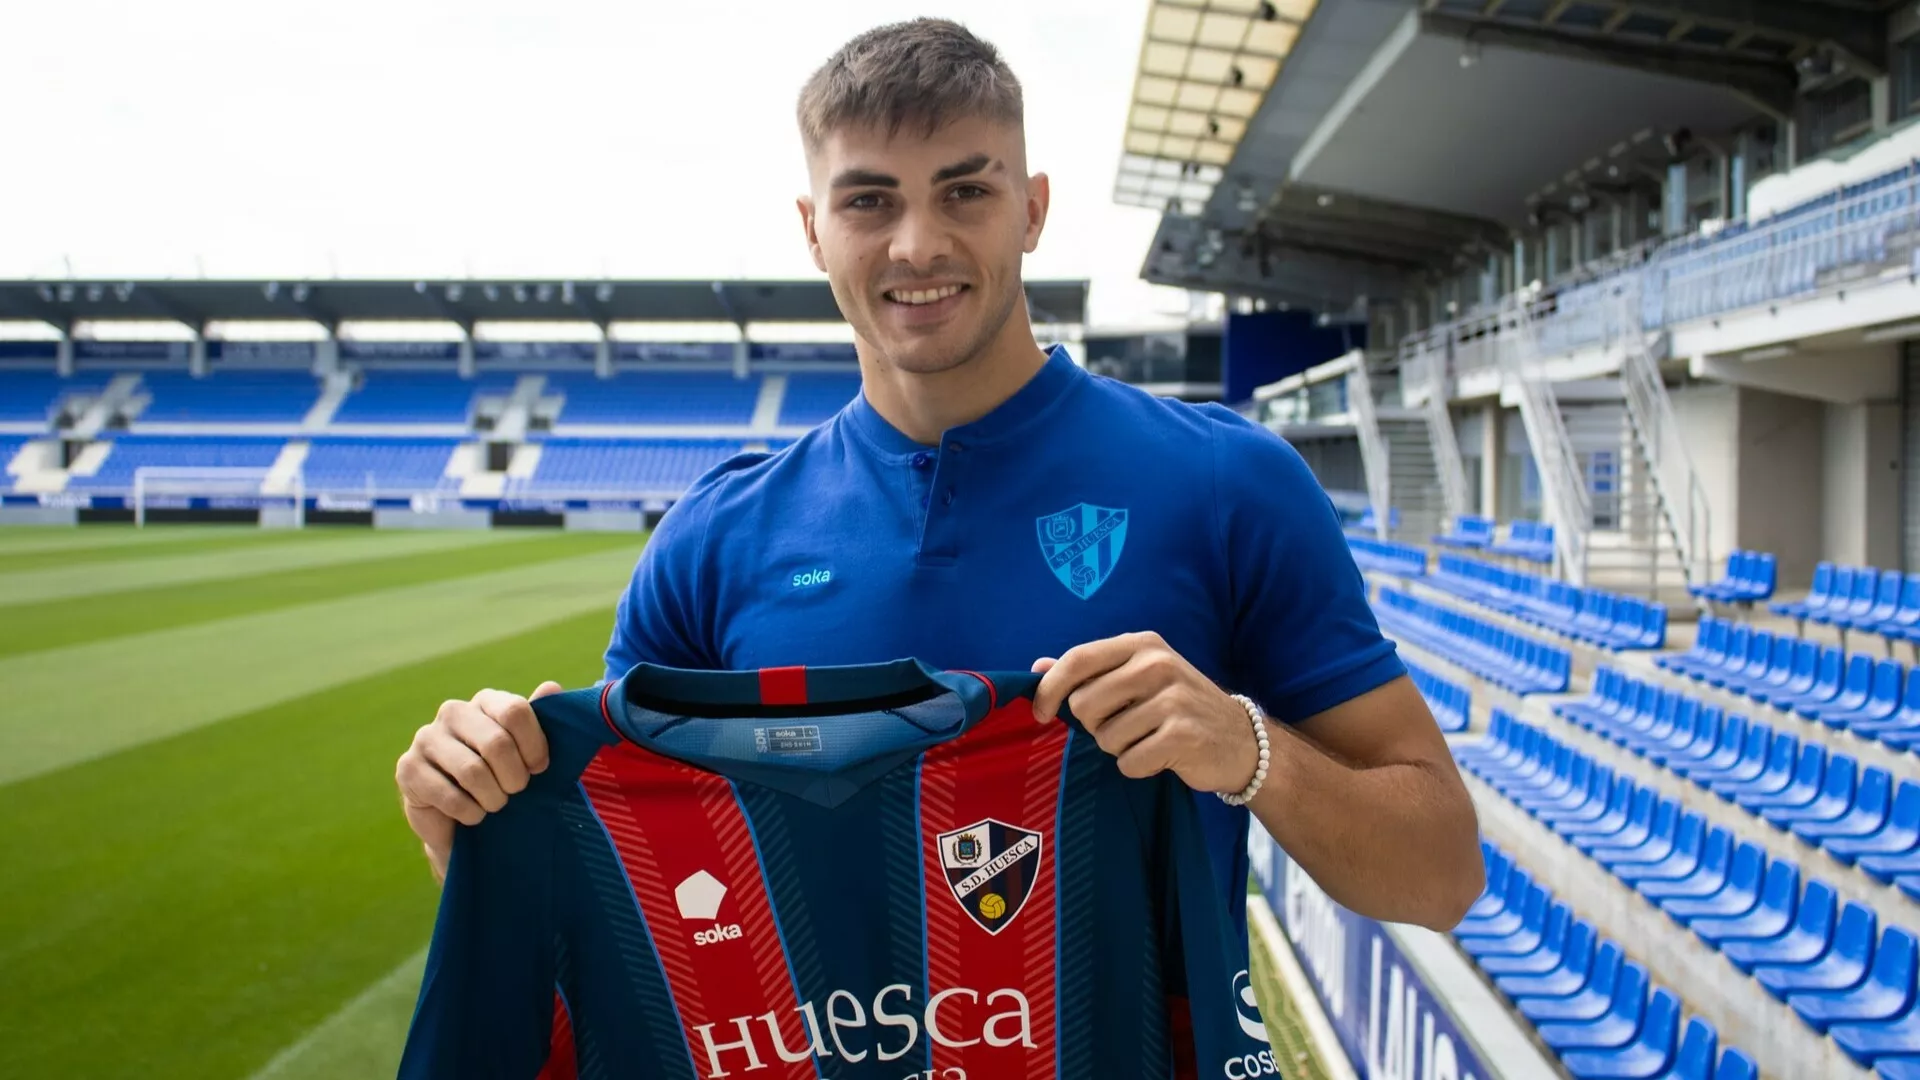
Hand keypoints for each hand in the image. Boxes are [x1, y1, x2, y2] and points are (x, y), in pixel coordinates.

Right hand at [396, 681, 560, 881]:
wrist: (461, 821)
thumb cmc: (500, 780)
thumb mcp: (526, 753)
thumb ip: (539, 721)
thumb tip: (551, 687)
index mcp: (485, 701)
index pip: (515, 711)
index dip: (534, 747)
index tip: (539, 769)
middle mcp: (453, 712)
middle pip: (496, 743)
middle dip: (515, 778)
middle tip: (515, 792)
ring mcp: (426, 738)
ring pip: (472, 772)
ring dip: (493, 799)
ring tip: (495, 804)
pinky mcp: (408, 768)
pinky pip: (450, 796)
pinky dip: (470, 813)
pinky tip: (472, 814)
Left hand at [1030, 631, 1260, 794]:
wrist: (1240, 739)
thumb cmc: (1178, 707)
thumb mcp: (1137, 677)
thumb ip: (1089, 672)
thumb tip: (1037, 667)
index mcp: (1142, 644)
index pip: (1078, 659)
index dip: (1049, 688)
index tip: (1040, 713)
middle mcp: (1157, 664)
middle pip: (1084, 704)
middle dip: (1095, 725)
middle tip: (1124, 726)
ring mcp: (1173, 699)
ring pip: (1105, 737)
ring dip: (1119, 749)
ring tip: (1148, 740)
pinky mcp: (1182, 734)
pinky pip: (1129, 762)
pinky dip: (1138, 767)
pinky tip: (1161, 756)